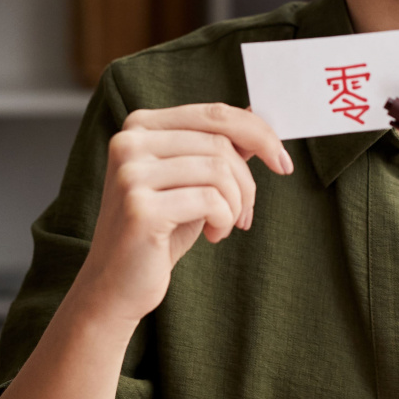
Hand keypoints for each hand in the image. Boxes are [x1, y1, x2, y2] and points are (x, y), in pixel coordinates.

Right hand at [73, 103, 292, 326]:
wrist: (116, 284)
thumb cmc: (158, 232)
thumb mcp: (191, 182)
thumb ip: (216, 149)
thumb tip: (256, 116)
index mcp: (139, 126)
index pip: (214, 113)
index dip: (258, 133)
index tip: (282, 162)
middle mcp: (130, 143)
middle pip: (220, 142)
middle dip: (247, 181)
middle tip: (245, 213)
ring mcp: (131, 174)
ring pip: (219, 170)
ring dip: (236, 204)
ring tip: (225, 226)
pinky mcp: (140, 207)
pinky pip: (210, 200)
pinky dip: (224, 220)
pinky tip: (212, 236)